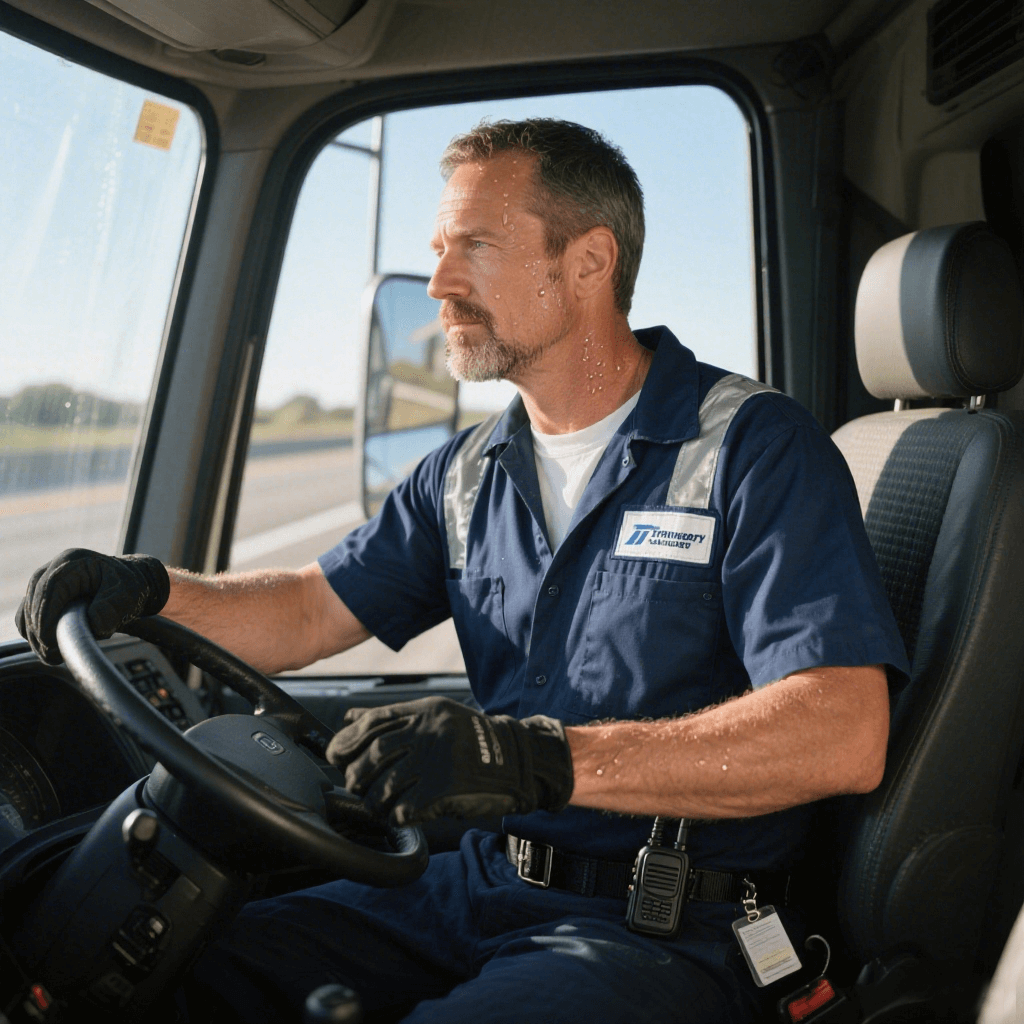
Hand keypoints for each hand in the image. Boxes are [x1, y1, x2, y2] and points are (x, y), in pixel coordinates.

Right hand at [17, 548, 170, 664]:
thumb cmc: (129, 586)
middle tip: (52, 656)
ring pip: (27, 611)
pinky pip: (28, 618)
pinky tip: (50, 649)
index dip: (45, 615)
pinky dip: (35, 635)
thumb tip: (94, 624)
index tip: (48, 640)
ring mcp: (45, 582)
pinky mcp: (42, 597)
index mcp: (73, 562)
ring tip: (54, 657)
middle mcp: (54, 568)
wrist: (130, 583)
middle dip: (39, 631)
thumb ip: (112, 608)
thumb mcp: (129, 594)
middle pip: (33, 601)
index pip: (50, 588)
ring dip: (35, 637)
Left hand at [325, 696, 574, 824]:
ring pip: (385, 784)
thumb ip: (395, 717)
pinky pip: (406, 806)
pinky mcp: (446, 787)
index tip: (334, 754)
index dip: (346, 740)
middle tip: (356, 784)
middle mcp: (428, 731)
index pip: (372, 722)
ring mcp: (437, 759)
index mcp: (424, 711)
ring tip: (377, 804)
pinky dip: (396, 814)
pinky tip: (400, 814)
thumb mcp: (435, 714)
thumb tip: (350, 720)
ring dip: (374, 800)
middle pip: (373, 754)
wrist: (516, 757)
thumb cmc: (471, 739)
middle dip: (356, 774)